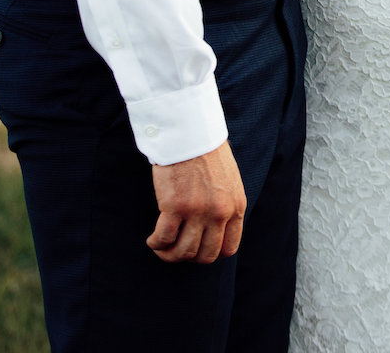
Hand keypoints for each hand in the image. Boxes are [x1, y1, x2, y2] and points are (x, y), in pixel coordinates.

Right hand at [148, 141, 246, 263]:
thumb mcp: (229, 180)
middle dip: (189, 257)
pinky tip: (152, 240)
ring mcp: (198, 211)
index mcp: (236, 206)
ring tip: (161, 247)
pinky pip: (164, 239)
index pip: (229, 248)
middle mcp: (220, 212)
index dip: (210, 253)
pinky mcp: (175, 206)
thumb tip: (214, 230)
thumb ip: (226, 205)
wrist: (191, 131)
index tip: (197, 248)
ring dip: (170, 255)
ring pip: (184, 252)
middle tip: (176, 248)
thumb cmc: (206, 152)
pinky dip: (156, 244)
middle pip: (206, 255)